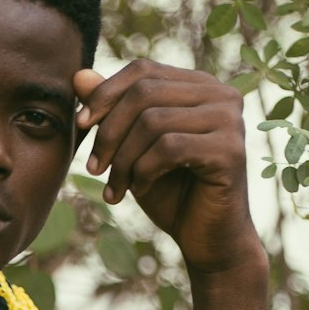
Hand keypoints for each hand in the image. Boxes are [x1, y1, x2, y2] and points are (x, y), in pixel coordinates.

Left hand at [73, 59, 262, 277]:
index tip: (80, 125)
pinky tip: (140, 190)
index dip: (105, 93)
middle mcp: (220, 94)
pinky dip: (144, 172)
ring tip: (115, 189)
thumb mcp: (132, 149)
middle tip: (93, 169)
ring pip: (153, 121)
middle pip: (144, 93)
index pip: (143, 70)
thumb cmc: (170, 193)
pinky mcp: (230, 150)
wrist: (206, 239)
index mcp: (199, 86)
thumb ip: (112, 111)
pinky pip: (169, 148)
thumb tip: (79, 76)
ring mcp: (229, 120)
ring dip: (123, 160)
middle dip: (109, 132)